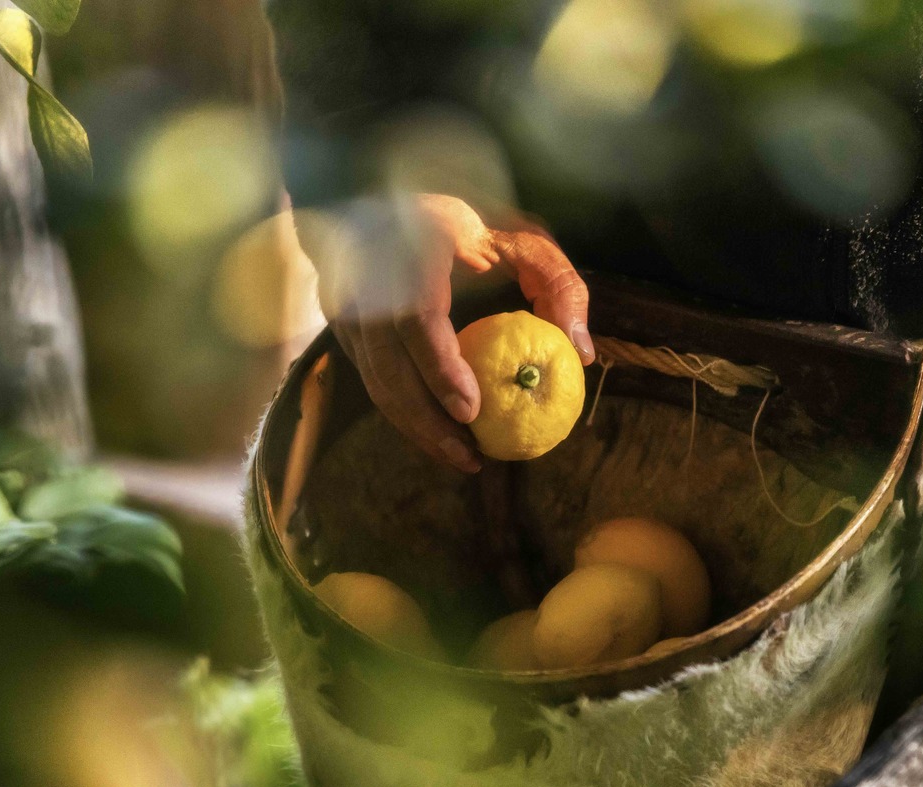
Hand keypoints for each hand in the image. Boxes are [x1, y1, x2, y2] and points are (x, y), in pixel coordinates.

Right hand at [295, 193, 593, 472]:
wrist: (382, 192)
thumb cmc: (465, 222)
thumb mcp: (522, 239)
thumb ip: (559, 286)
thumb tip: (581, 353)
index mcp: (414, 246)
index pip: (416, 317)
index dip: (440, 367)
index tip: (471, 409)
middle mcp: (369, 279)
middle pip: (388, 365)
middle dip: (428, 420)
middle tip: (472, 456)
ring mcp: (347, 305)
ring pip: (375, 380)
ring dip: (415, 426)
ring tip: (462, 457)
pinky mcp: (341, 326)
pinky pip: (371, 378)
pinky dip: (404, 411)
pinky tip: (438, 434)